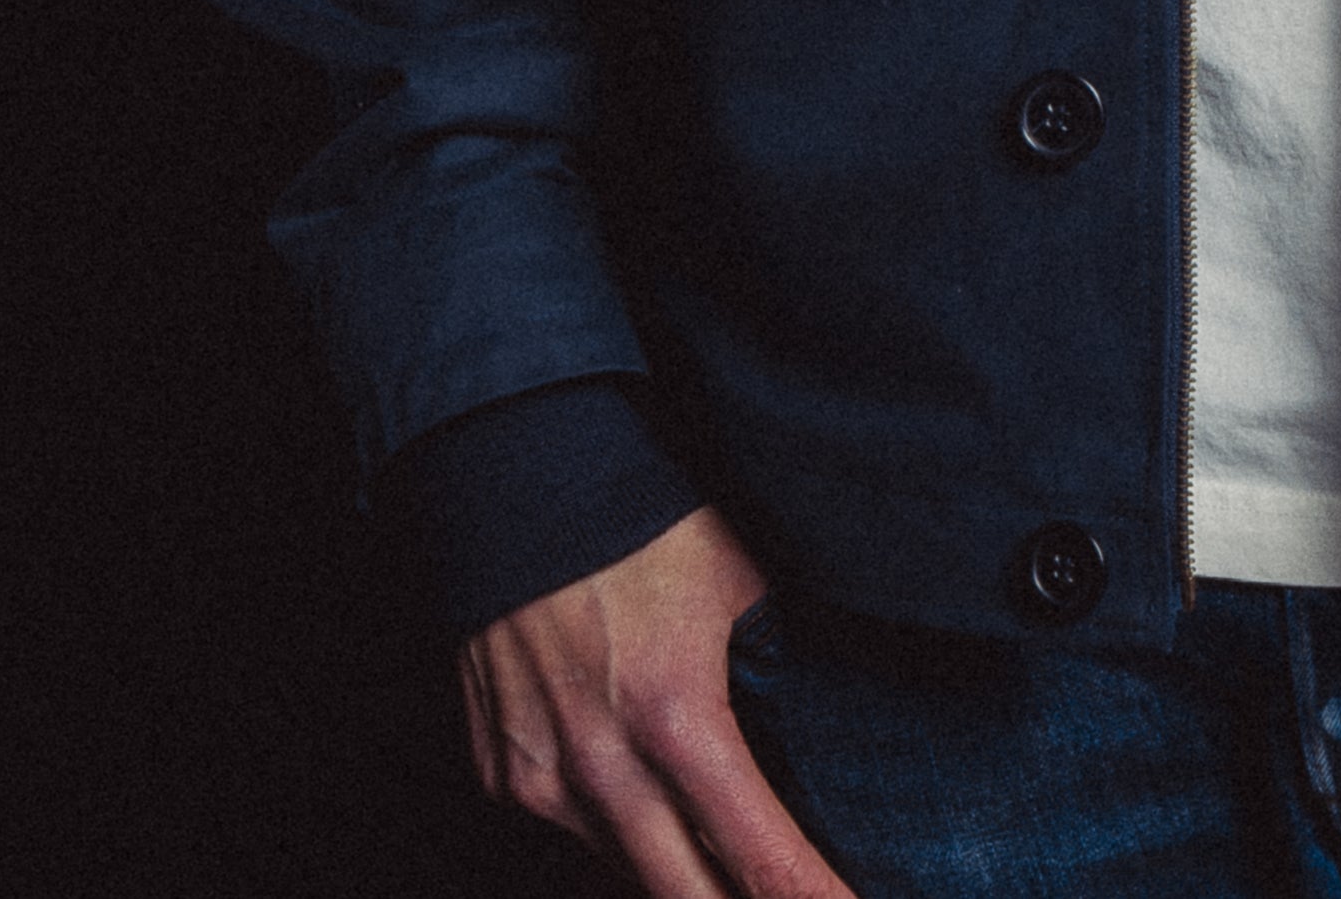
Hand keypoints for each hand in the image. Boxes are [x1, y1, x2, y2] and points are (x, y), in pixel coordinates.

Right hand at [458, 507, 858, 896]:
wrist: (513, 481)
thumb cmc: (642, 520)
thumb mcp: (740, 576)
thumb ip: (783, 655)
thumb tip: (837, 711)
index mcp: (678, 717)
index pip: (758, 857)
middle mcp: (603, 768)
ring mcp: (543, 781)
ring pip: (630, 871)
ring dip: (683, 870)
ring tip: (727, 848)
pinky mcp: (503, 777)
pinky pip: (574, 832)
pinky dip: (619, 827)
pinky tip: (647, 789)